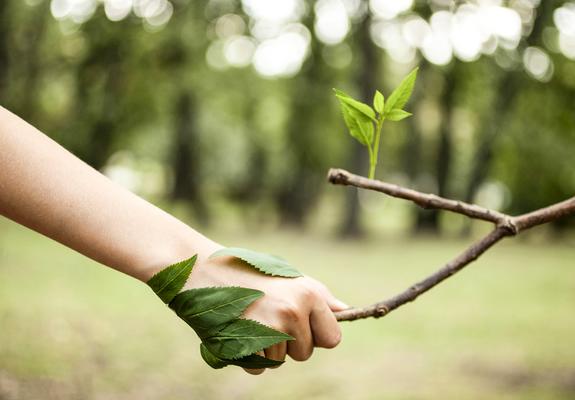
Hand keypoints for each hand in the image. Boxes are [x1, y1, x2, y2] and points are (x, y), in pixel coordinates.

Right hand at [187, 249, 347, 374]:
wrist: (202, 268)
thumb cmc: (248, 272)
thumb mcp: (288, 278)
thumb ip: (318, 297)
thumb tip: (346, 311)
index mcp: (308, 294)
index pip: (333, 338)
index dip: (317, 336)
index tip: (301, 325)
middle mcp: (293, 312)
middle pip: (305, 353)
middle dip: (290, 343)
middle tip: (268, 317)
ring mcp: (270, 329)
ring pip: (280, 361)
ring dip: (267, 348)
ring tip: (250, 319)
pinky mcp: (247, 345)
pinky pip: (259, 368)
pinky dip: (249, 356)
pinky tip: (238, 330)